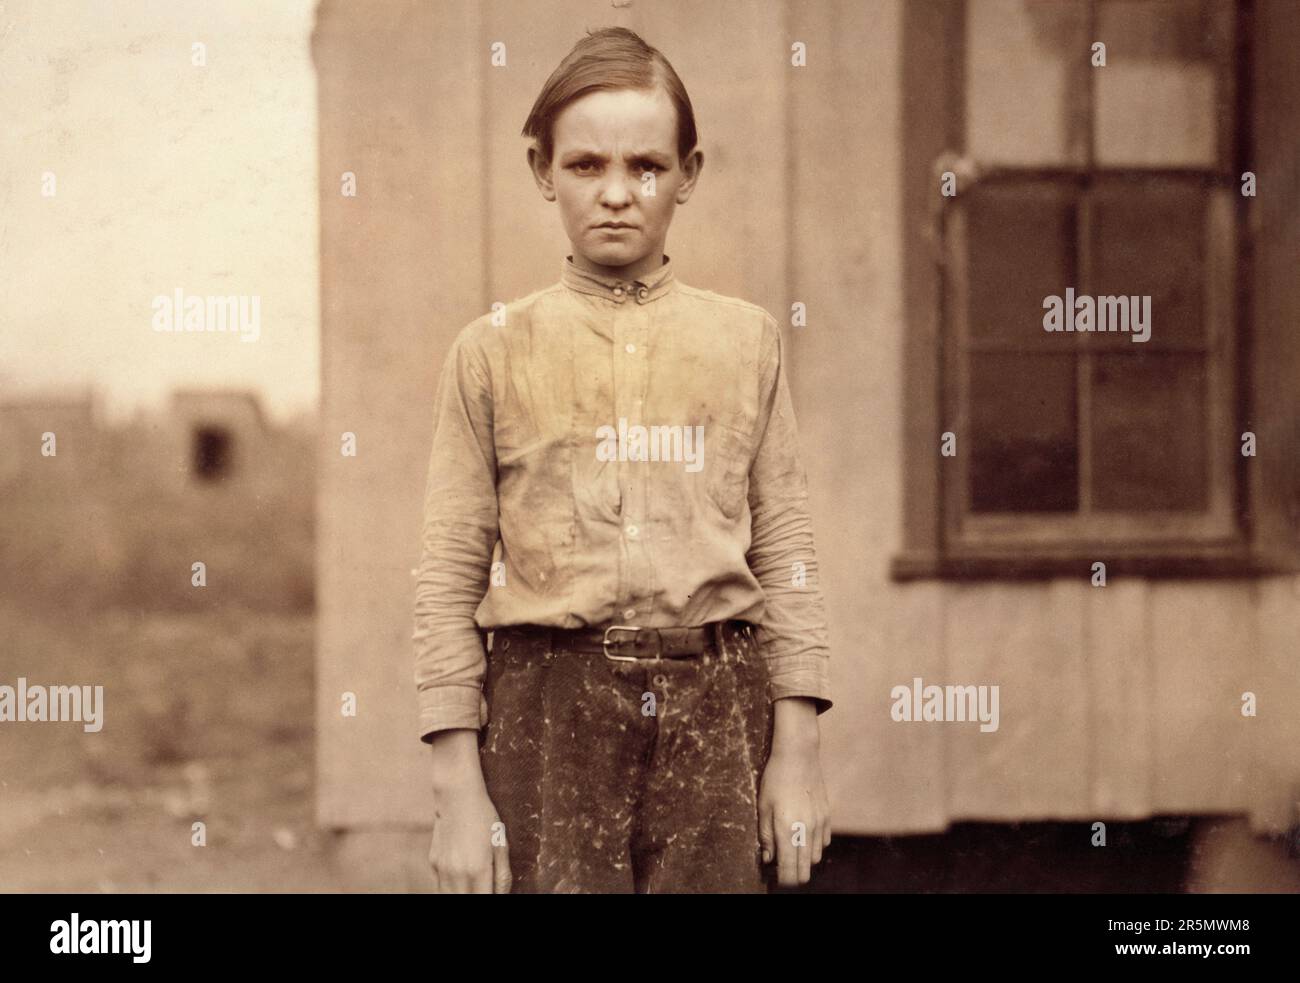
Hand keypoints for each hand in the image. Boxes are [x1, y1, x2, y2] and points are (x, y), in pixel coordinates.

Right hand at [427, 783, 510, 892]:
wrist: (457, 796)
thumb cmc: (484, 818)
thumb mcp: (501, 844)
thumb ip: (503, 875)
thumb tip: (501, 895)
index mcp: (478, 869)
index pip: (484, 900)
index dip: (491, 899)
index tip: (494, 894)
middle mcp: (457, 874)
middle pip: (464, 901)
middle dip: (476, 898)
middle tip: (484, 888)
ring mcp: (442, 869)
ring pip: (449, 897)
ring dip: (462, 895)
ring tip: (473, 886)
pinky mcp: (433, 863)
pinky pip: (441, 885)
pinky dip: (452, 887)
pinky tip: (462, 878)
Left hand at [758, 698, 830, 886]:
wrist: (799, 756)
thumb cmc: (775, 780)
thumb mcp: (763, 807)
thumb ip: (766, 835)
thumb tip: (768, 858)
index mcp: (786, 830)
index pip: (789, 868)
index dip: (784, 879)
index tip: (778, 880)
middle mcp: (806, 831)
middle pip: (805, 868)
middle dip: (795, 875)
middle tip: (784, 872)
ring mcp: (819, 824)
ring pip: (815, 857)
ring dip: (804, 860)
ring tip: (792, 852)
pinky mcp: (827, 816)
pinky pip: (823, 842)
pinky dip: (814, 845)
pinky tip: (804, 837)